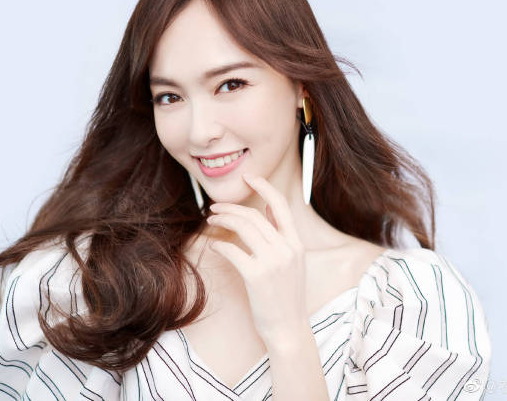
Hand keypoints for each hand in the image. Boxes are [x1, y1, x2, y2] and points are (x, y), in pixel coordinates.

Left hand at [205, 173, 307, 344]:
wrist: (288, 329)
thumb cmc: (286, 297)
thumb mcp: (293, 264)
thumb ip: (282, 238)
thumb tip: (267, 212)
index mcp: (296, 244)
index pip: (281, 205)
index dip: (264, 187)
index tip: (249, 177)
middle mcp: (287, 248)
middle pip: (254, 215)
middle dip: (231, 207)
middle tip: (214, 207)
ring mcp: (273, 261)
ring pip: (244, 227)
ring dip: (223, 219)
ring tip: (210, 220)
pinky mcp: (256, 275)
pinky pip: (233, 250)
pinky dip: (220, 244)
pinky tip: (214, 245)